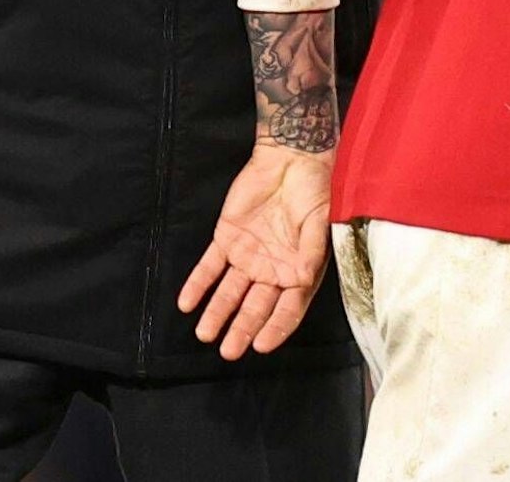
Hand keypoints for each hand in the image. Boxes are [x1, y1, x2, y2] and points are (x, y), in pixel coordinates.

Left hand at [179, 145, 333, 358]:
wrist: (291, 159)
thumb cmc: (315, 191)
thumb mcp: (322, 221)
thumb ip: (313, 251)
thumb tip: (305, 277)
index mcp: (299, 271)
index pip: (287, 308)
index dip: (276, 328)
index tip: (261, 344)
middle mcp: (272, 270)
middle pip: (255, 307)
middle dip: (242, 329)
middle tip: (228, 351)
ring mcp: (248, 257)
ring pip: (230, 292)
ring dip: (217, 312)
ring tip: (204, 333)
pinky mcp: (227, 239)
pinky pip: (209, 266)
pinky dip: (198, 284)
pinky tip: (187, 302)